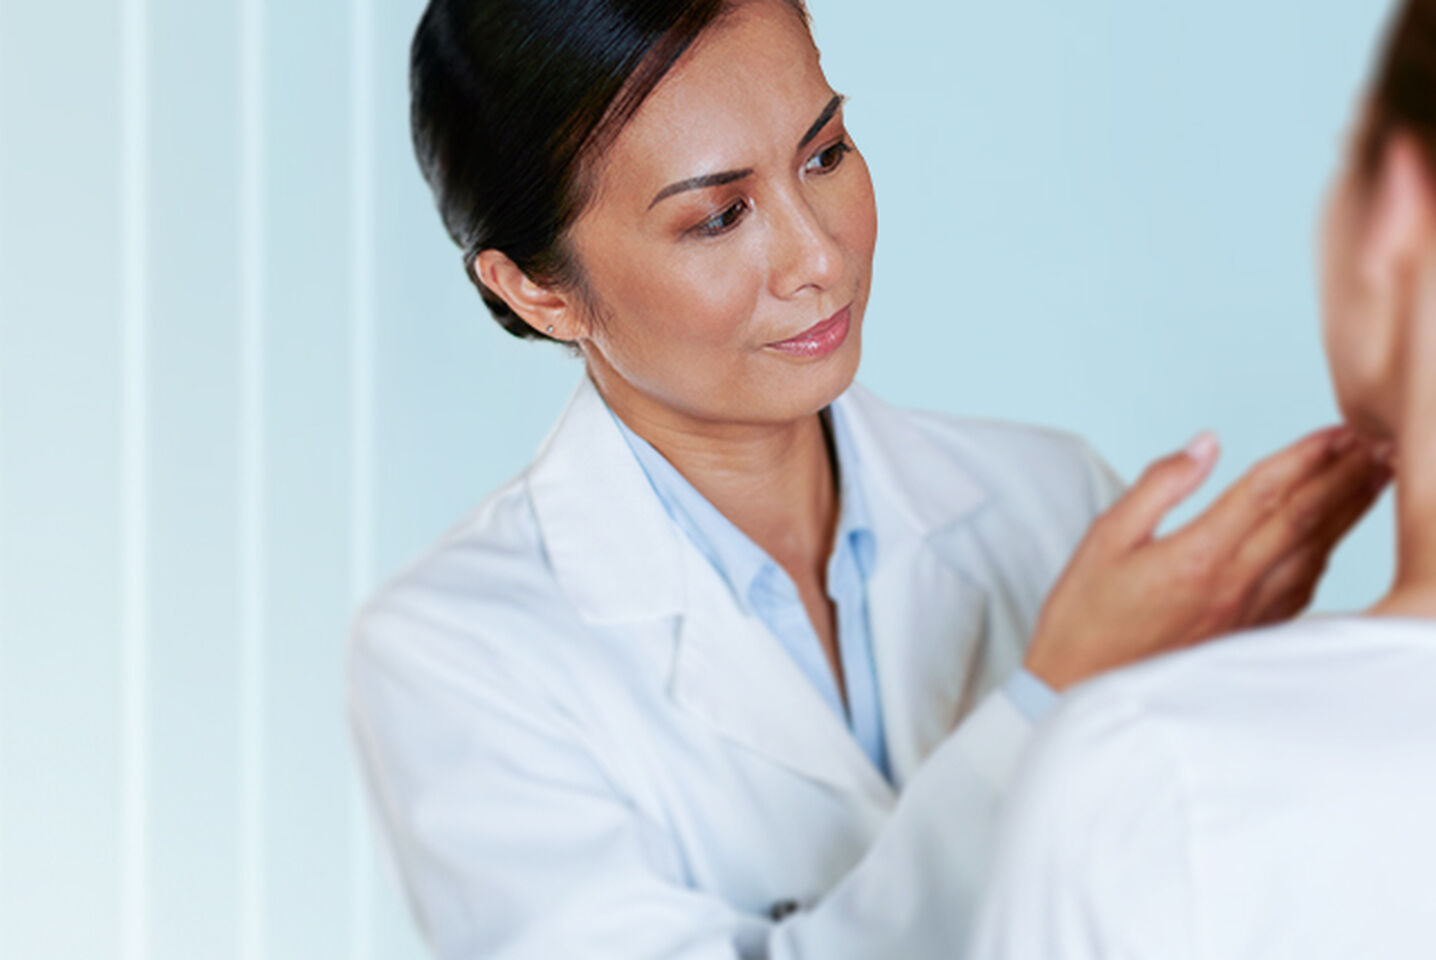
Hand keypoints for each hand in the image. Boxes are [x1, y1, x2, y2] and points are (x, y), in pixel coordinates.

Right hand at [1025, 426, 1392, 690]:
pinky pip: (1303, 587)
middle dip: (1345, 475)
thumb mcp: (1105, 538)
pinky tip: (1335, 537)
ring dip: (1349, 511)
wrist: (1080, 689)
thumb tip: (1204, 446)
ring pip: (1314, 552)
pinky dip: (1327, 554)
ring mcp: (1247, 614)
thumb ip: (1158, 486)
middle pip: (1304, 519)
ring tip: (1375, 477)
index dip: (1307, 456)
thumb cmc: (1085, 616)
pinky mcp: (1248, 635)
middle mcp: (1233, 586)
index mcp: (1198, 556)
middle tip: (1380, 442)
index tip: (1338, 431)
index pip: (1266, 492)